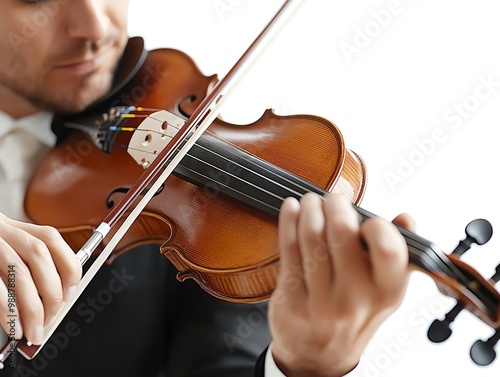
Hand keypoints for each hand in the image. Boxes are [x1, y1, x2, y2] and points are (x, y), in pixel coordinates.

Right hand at [0, 213, 81, 344]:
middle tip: (50, 318)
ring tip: (34, 329)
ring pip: (20, 274)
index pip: (52, 239)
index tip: (69, 294)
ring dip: (33, 308)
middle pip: (39, 256)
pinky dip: (9, 311)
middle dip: (51, 293)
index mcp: (19, 230)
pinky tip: (15, 326)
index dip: (66, 267)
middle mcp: (4, 233)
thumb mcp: (12, 251)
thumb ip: (34, 267)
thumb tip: (57, 297)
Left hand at [269, 193, 414, 376]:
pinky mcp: (291, 300)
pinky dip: (288, 221)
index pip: (388, 248)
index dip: (376, 224)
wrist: (319, 356)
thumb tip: (406, 218)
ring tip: (311, 201)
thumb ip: (396, 253)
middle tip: (332, 198)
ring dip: (309, 208)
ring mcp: (320, 302)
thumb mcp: (383, 291)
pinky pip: (287, 248)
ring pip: (311, 236)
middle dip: (334, 204)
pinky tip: (291, 209)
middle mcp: (355, 299)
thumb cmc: (354, 312)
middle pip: (341, 231)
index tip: (365, 217)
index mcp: (386, 293)